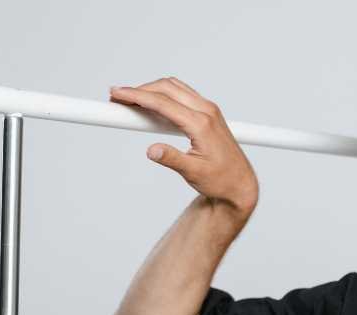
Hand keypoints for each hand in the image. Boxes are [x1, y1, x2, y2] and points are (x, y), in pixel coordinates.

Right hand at [108, 77, 258, 216]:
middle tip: (118, 99)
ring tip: (130, 103)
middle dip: (140, 90)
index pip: (163, 102)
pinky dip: (163, 95)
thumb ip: (172, 160)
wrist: (240, 184)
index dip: (136, 96)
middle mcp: (206, 111)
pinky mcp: (208, 112)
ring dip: (151, 90)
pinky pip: (181, 94)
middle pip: (166, 88)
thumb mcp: (194, 173)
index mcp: (202, 124)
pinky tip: (150, 106)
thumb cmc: (220, 181)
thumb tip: (152, 150)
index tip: (116, 95)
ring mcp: (209, 110)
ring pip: (174, 87)